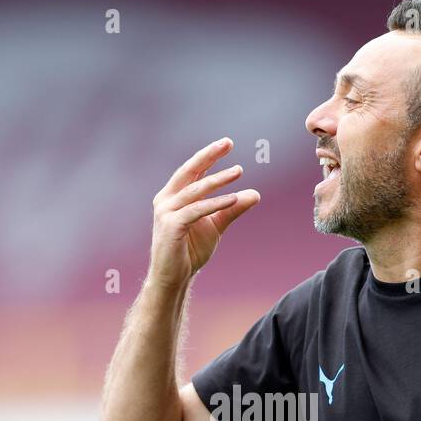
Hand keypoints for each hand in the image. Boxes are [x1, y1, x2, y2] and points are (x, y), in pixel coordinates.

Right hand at [147, 137, 260, 290]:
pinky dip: (215, 204)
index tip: (227, 143)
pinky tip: (233, 199)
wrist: (174, 278)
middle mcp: (166, 200)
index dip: (209, 156)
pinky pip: (197, 211)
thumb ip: (232, 209)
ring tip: (238, 171)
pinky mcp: (171, 227)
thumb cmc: (190, 251)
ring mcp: (166, 213)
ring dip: (218, 180)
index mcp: (173, 196)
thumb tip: (255, 193)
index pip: (192, 170)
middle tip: (228, 143)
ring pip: (195, 191)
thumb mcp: (216, 225)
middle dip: (209, 156)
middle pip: (189, 171)